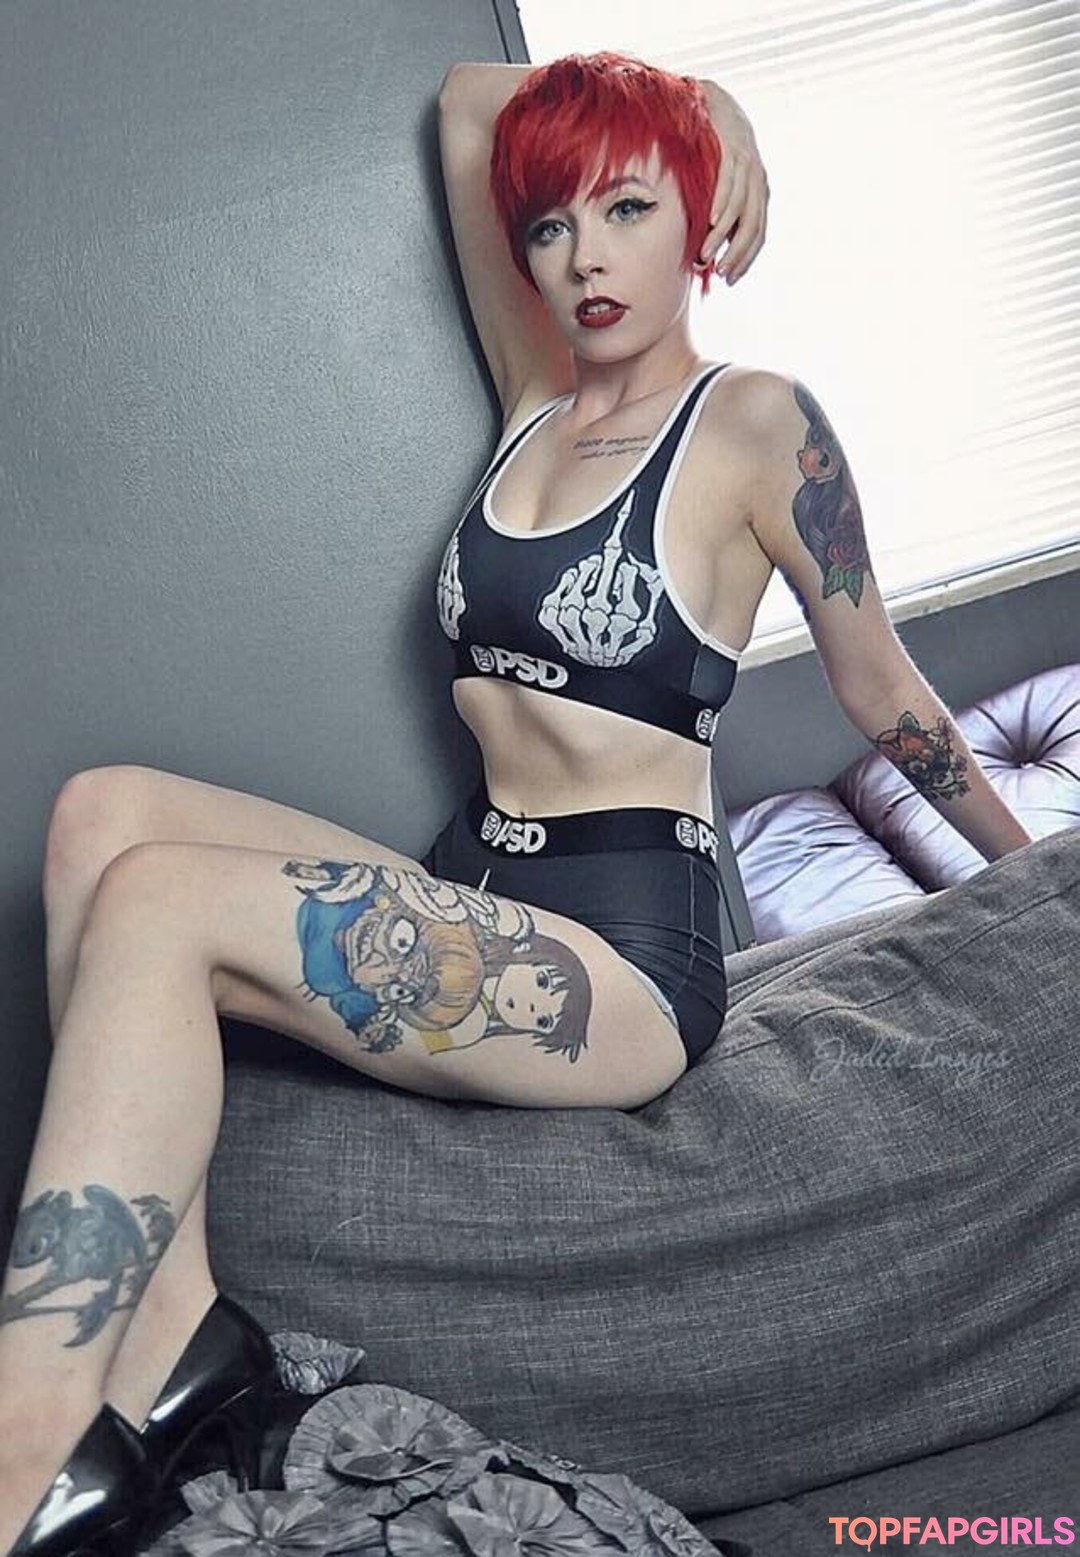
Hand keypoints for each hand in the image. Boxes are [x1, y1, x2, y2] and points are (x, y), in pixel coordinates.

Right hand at [699, 84, 768, 284]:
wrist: (710, 101)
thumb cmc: (711, 148)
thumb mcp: (720, 183)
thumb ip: (720, 211)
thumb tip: (709, 248)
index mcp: (758, 192)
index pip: (758, 234)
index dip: (746, 259)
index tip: (730, 279)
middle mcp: (758, 180)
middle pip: (753, 226)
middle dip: (737, 254)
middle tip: (721, 274)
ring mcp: (748, 164)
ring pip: (739, 209)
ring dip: (722, 236)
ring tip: (706, 255)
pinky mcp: (733, 150)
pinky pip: (729, 183)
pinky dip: (721, 205)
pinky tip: (710, 222)